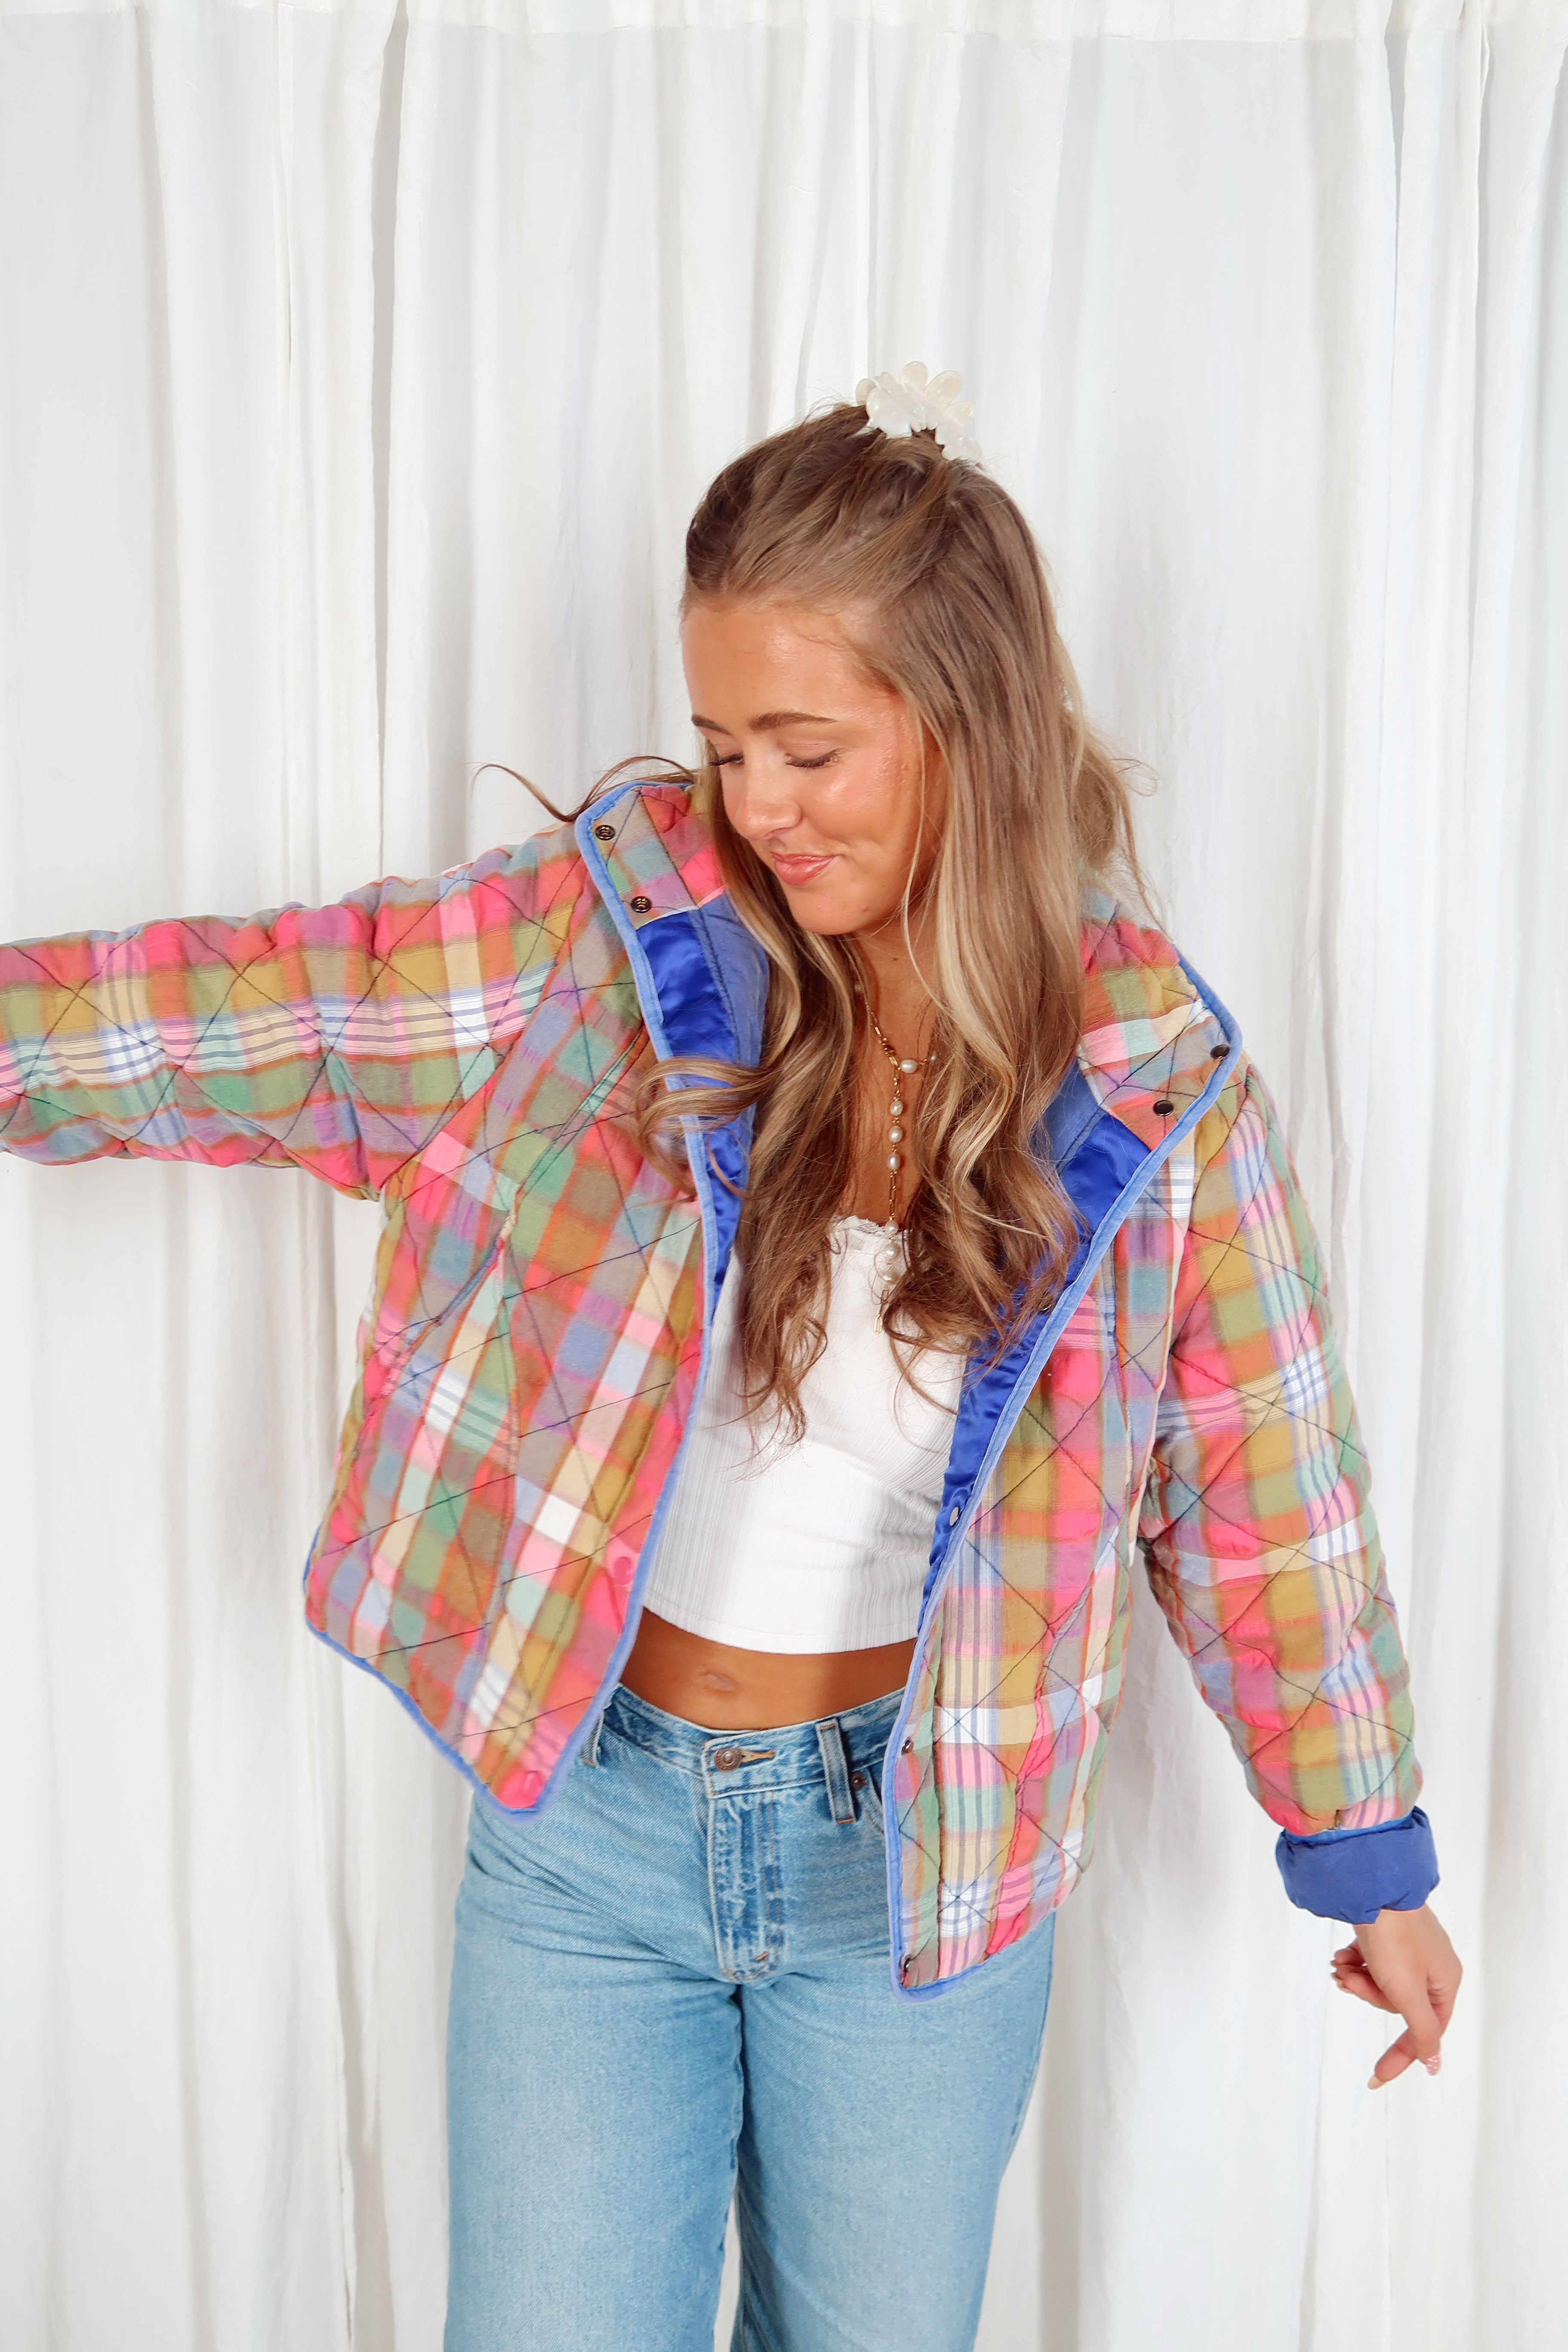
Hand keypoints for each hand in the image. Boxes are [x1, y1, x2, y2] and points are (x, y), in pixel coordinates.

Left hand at [1330, 1904, 1461, 2087]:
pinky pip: (1373, 1962)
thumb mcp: (1408, 1992)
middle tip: (1348, 1980)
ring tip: (1340, 1965)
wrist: (1371, 1886)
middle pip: (1397, 2003)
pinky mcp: (1391, 1935)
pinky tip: (1341, 1955)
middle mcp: (1432, 1967)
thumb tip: (1434, 2064)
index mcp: (1445, 1982)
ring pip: (1381, 1982)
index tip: (1374, 2078)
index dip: (1400, 2056)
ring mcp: (1411, 1949)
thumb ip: (1423, 2032)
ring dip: (1356, 1977)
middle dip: (1367, 1994)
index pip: (1425, 2033)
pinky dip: (1354, 1961)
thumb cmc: (1394, 1939)